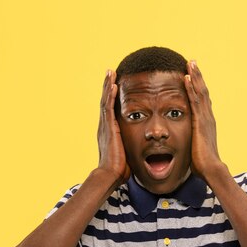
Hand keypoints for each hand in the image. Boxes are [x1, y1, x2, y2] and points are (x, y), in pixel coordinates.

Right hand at [97, 70, 129, 184]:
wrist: (111, 175)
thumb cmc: (120, 168)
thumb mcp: (127, 153)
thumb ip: (131, 145)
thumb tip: (141, 146)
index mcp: (110, 131)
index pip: (111, 109)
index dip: (112, 96)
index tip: (115, 84)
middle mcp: (106, 126)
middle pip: (106, 101)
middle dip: (108, 86)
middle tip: (111, 72)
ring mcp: (106, 126)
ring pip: (105, 101)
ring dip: (108, 86)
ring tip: (110, 72)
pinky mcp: (109, 128)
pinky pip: (108, 108)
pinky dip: (110, 95)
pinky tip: (113, 84)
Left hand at [185, 60, 223, 179]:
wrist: (211, 169)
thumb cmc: (202, 163)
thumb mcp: (195, 148)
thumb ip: (191, 141)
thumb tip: (187, 144)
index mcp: (206, 123)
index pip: (202, 100)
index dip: (198, 87)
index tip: (193, 75)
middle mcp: (208, 117)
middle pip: (203, 91)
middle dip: (198, 76)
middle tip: (192, 62)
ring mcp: (205, 118)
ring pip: (200, 92)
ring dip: (195, 77)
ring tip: (190, 63)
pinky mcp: (200, 122)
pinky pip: (195, 101)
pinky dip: (191, 88)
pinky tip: (187, 78)